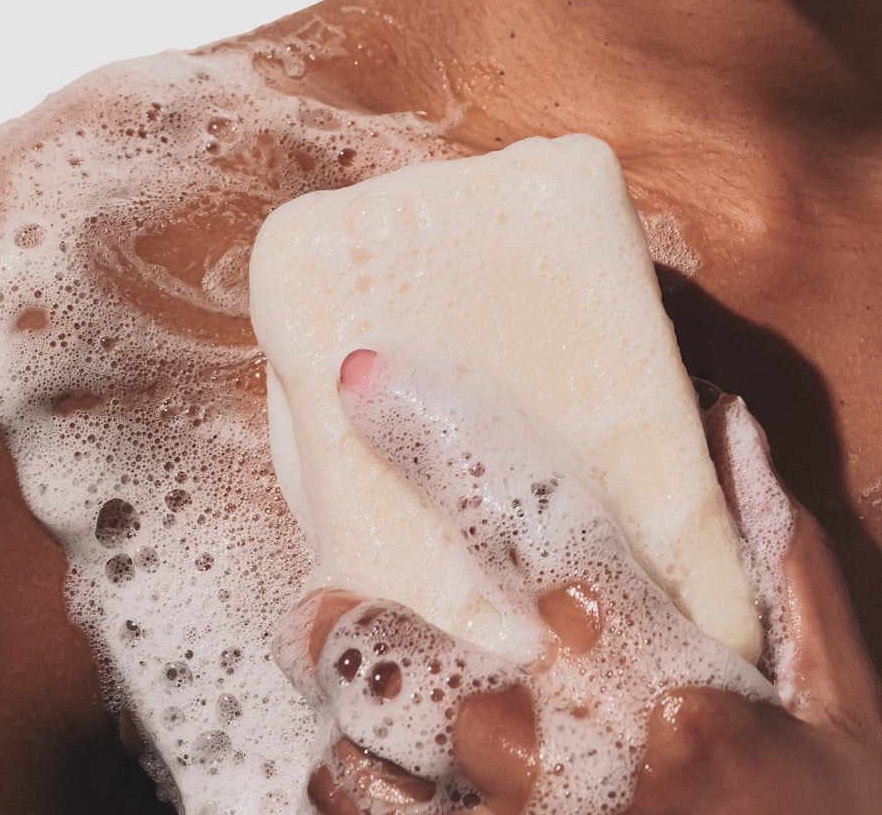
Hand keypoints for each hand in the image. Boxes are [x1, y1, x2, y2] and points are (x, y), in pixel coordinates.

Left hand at [274, 351, 881, 813]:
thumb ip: (781, 560)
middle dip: (342, 629)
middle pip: (400, 663)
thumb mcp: (837, 701)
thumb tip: (727, 425)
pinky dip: (359, 798)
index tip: (365, 385)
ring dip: (349, 727)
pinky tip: (384, 781)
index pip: (528, 529)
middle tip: (329, 609)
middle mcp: (571, 760)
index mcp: (658, 680)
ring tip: (361, 701)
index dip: (437, 448)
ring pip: (365, 767)